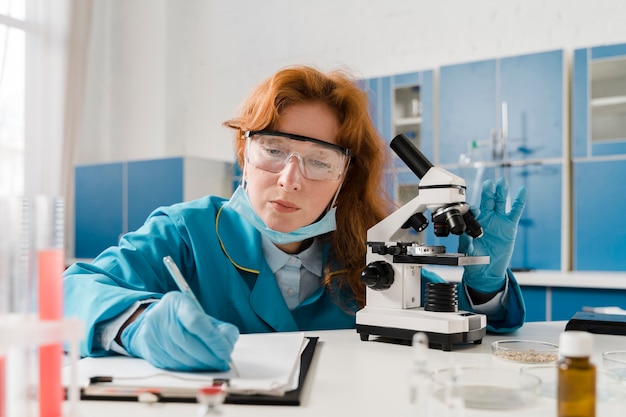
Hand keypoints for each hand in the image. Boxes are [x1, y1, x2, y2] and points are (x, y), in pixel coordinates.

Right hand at [120, 291, 238, 370]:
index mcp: (176, 303)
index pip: (196, 322)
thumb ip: (217, 326)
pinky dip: (191, 368)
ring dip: (202, 364)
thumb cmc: (182, 317)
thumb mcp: (199, 312)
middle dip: (210, 356)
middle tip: (224, 361)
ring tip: (215, 364)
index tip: (226, 350)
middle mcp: (161, 318)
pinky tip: (200, 366)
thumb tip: (228, 343)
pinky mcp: (152, 353)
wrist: (151, 322)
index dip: (213, 339)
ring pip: (182, 357)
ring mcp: (154, 337)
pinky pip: (175, 366)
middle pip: (189, 342)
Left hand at [458, 177, 526, 292]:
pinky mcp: (509, 225)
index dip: (474, 210)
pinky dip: (519, 200)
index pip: (474, 211)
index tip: (475, 210)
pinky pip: (515, 211)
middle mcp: (486, 218)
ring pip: (500, 202)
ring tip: (501, 183)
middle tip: (488, 184)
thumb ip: (466, 242)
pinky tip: (522, 190)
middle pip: (487, 201)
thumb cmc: (473, 260)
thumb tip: (464, 233)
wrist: (486, 271)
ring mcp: (498, 220)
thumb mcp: (467, 251)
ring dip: (501, 192)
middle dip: (488, 192)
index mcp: (473, 222)